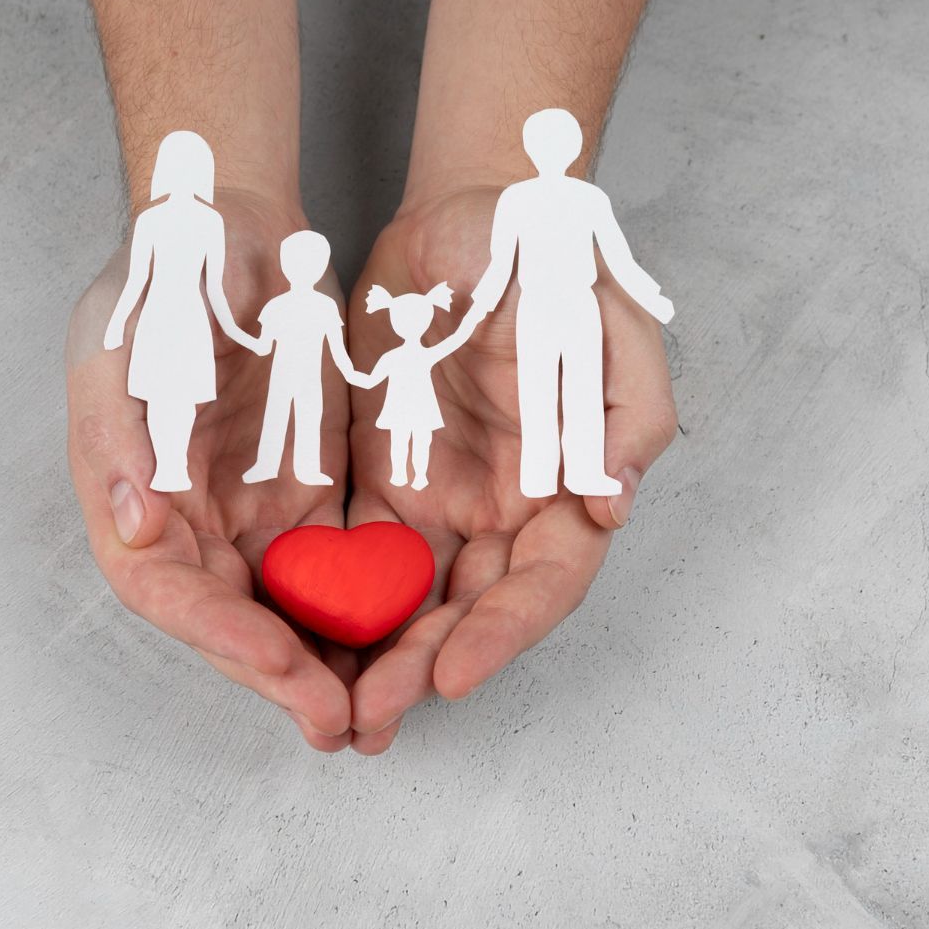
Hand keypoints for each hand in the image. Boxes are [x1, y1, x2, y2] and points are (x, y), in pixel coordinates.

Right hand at [67, 190, 360, 750]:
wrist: (234, 230)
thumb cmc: (167, 275)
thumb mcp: (132, 337)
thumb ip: (124, 431)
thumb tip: (135, 524)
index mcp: (131, 491)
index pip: (166, 588)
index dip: (218, 634)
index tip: (276, 660)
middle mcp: (187, 520)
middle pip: (230, 619)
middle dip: (281, 675)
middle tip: (340, 720)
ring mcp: (248, 513)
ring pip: (284, 610)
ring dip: (324, 665)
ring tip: (374, 713)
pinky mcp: (307, 498)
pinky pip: (333, 570)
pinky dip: (361, 614)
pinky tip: (403, 644)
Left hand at [342, 186, 676, 753]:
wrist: (465, 214)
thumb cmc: (546, 257)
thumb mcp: (601, 315)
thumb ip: (623, 408)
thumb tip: (613, 499)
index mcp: (573, 479)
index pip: (545, 579)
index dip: (505, 631)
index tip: (454, 671)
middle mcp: (515, 506)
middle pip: (476, 608)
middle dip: (428, 665)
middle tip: (374, 714)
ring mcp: (452, 499)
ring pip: (420, 601)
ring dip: (383, 658)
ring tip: (337, 711)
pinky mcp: (392, 484)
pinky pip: (367, 559)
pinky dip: (344, 607)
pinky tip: (305, 644)